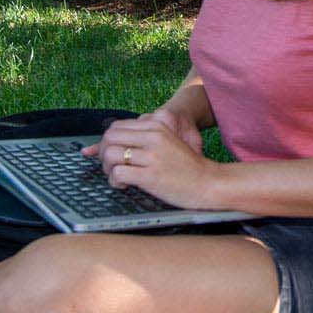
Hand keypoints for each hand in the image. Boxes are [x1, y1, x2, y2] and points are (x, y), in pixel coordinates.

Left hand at [81, 111, 214, 207]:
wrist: (209, 182)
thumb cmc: (186, 167)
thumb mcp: (166, 143)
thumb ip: (142, 140)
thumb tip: (109, 145)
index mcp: (156, 127)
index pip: (116, 127)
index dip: (107, 141)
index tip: (111, 154)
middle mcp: (153, 138)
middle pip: (109, 138)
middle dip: (103, 154)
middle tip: (111, 166)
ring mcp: (152, 156)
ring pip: (110, 154)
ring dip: (107, 168)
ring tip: (118, 177)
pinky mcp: (151, 175)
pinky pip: (118, 173)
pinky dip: (115, 181)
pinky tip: (125, 185)